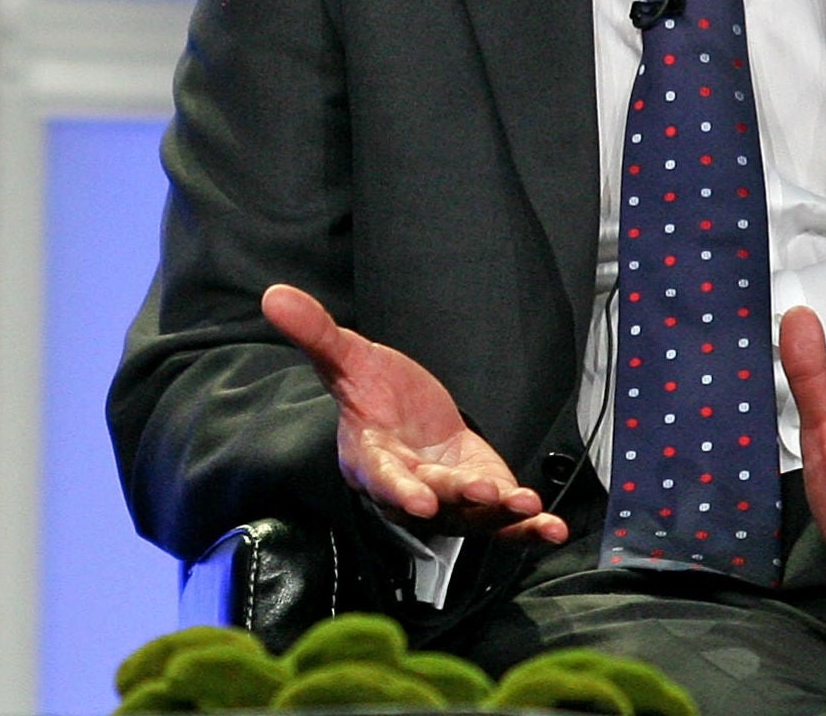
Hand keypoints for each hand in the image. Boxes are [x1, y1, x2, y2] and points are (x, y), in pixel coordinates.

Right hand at [262, 284, 567, 544]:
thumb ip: (317, 333)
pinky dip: (527, 528)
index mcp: (371, 458)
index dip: (400, 490)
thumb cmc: (372, 389)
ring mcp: (447, 498)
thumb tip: (273, 295)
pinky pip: (503, 521)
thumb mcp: (348, 356)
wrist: (405, 410)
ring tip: (525, 506)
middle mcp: (409, 488)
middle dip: (459, 498)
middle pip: (434, 499)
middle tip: (483, 492)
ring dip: (499, 515)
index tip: (419, 500)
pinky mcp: (480, 497)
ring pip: (472, 515)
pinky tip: (552, 529)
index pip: (383, 478)